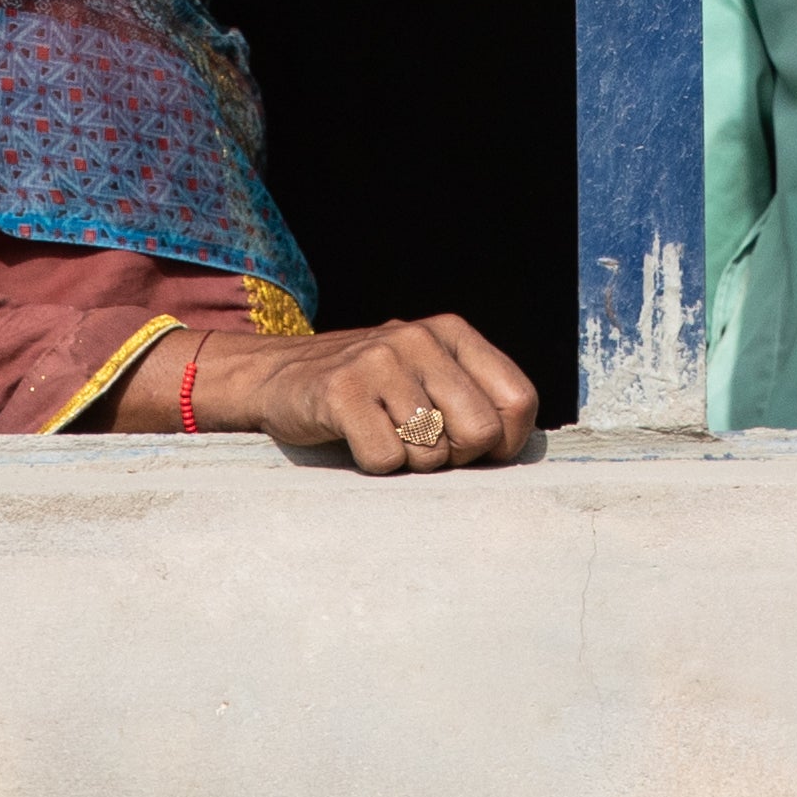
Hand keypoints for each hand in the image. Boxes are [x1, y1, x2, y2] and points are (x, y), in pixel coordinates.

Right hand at [242, 311, 540, 473]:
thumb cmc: (368, 388)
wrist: (278, 376)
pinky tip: (356, 439)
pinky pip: (386, 459)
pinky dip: (373, 464)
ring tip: (383, 434)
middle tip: (421, 446)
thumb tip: (514, 449)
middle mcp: (419, 339)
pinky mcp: (342, 392)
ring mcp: (379, 362)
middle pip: (480, 431)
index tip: (474, 452)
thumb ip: (473, 396)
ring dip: (409, 461)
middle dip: (455, 456)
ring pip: (431, 452)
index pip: (518, 399)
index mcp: (452, 332)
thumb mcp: (425, 372)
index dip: (505, 442)